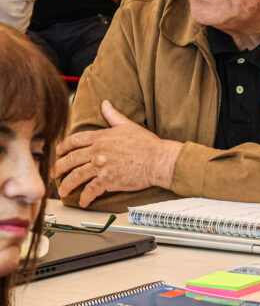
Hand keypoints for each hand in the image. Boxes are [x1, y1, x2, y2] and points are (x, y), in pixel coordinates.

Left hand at [54, 100, 181, 207]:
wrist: (158, 160)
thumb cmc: (147, 144)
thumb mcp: (128, 125)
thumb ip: (113, 115)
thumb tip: (105, 103)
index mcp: (101, 137)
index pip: (75, 140)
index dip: (64, 146)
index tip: (59, 151)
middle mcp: (98, 151)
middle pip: (71, 160)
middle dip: (59, 167)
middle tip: (54, 173)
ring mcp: (101, 166)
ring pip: (76, 176)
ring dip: (67, 185)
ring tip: (63, 190)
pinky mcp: (107, 180)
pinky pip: (91, 190)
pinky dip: (85, 197)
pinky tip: (83, 201)